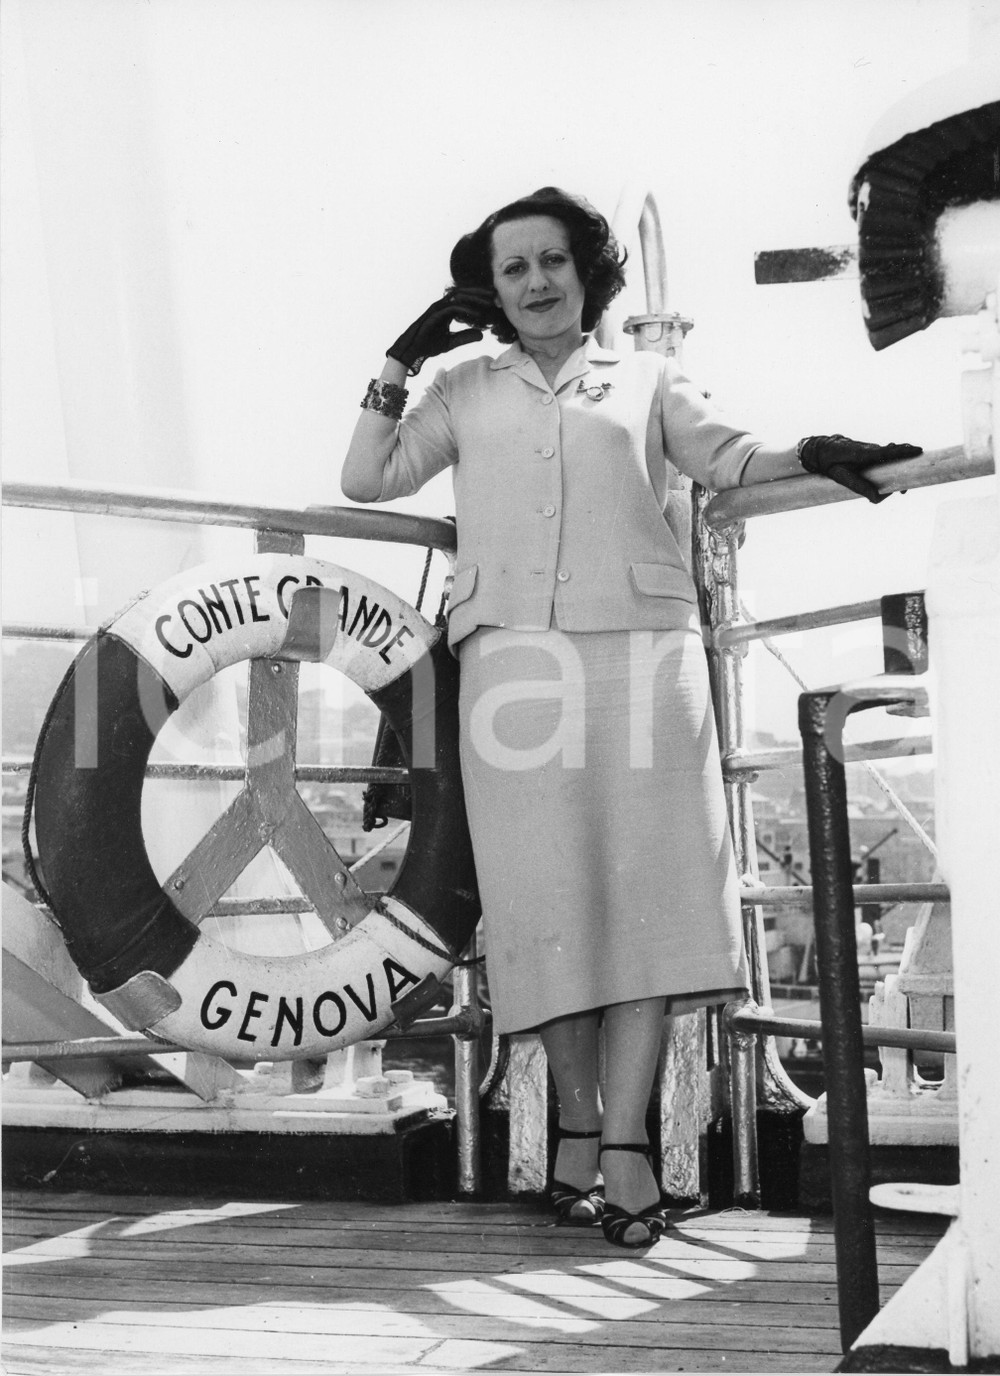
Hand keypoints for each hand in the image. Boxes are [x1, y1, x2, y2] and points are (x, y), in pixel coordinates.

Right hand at [387, 288, 495, 374]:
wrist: (411, 351)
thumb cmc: (428, 346)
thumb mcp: (451, 342)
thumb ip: (465, 337)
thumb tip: (482, 335)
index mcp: (446, 310)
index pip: (465, 299)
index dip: (479, 298)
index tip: (493, 300)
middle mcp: (442, 305)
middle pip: (463, 292)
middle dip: (479, 292)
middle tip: (494, 293)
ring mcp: (437, 307)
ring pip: (459, 296)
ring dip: (475, 297)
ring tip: (488, 301)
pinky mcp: (434, 313)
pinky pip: (453, 308)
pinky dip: (466, 310)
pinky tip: (477, 314)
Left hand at [797, 434, 921, 503]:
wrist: (823, 450)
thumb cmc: (831, 463)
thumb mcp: (842, 476)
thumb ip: (859, 487)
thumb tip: (877, 500)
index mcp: (866, 453)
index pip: (890, 451)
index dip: (905, 450)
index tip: (918, 450)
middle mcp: (871, 450)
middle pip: (895, 454)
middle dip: (907, 462)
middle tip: (910, 483)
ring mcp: (872, 450)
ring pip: (891, 457)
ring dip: (900, 467)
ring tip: (900, 490)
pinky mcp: (870, 454)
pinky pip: (885, 458)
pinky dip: (892, 466)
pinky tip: (891, 482)